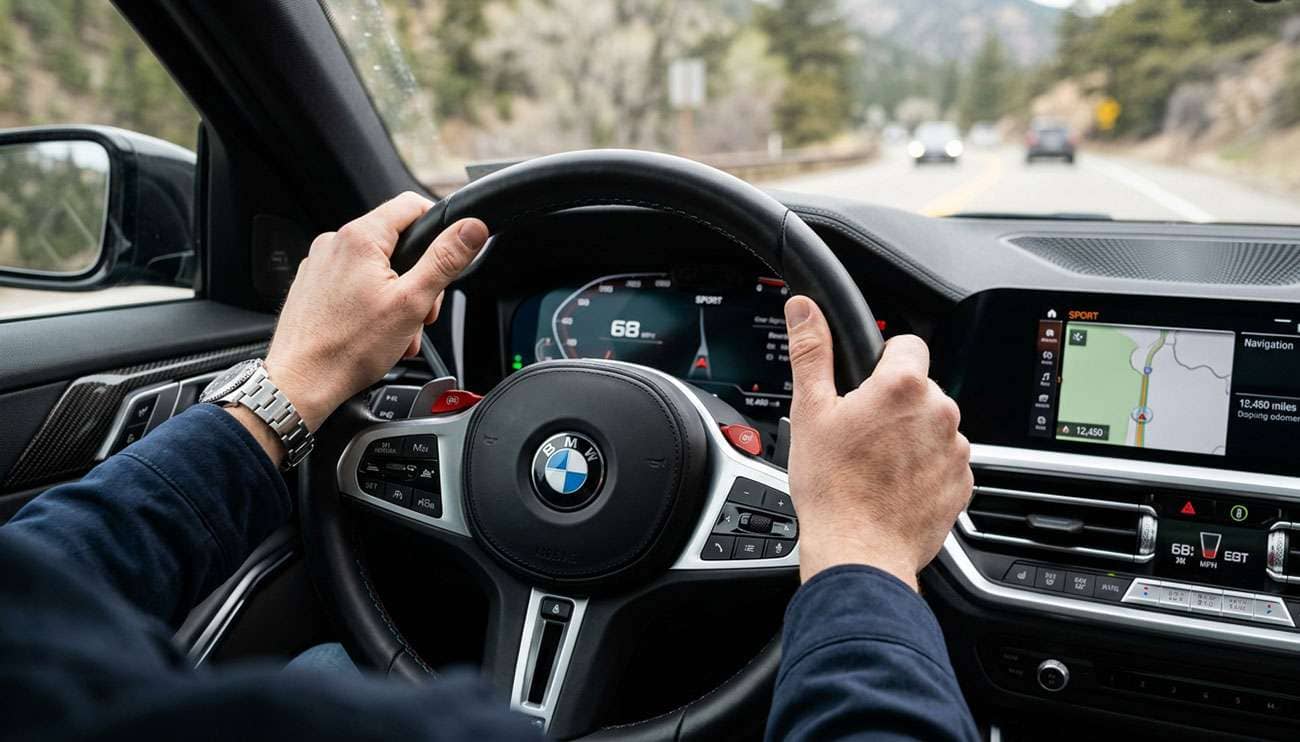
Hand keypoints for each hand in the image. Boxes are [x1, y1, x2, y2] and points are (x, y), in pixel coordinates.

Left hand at [264, 192, 488, 431]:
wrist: (301, 382)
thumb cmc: (349, 348)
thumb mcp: (412, 302)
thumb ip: (445, 260)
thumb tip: (471, 229)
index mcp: (361, 237)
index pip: (411, 205)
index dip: (438, 225)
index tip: (449, 252)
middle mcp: (335, 243)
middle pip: (396, 243)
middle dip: (418, 277)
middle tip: (422, 312)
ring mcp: (320, 264)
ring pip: (376, 267)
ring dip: (397, 296)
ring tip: (398, 331)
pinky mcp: (312, 285)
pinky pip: (353, 282)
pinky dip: (371, 303)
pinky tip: (375, 331)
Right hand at [783, 296, 971, 588]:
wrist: (859, 551)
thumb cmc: (833, 488)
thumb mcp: (809, 411)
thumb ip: (811, 351)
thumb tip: (804, 309)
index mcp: (903, 386)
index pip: (907, 344)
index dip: (882, 360)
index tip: (865, 385)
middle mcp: (940, 412)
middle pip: (919, 388)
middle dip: (894, 404)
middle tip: (860, 434)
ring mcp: (955, 450)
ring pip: (932, 426)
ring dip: (910, 438)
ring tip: (875, 465)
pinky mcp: (962, 484)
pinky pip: (944, 462)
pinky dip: (923, 470)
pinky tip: (893, 486)